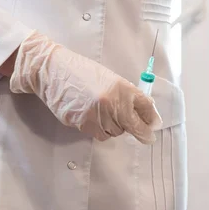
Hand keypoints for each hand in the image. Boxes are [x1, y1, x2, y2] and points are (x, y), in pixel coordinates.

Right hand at [10, 31, 161, 143]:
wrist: (53, 71)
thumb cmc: (82, 73)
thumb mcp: (110, 78)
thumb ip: (127, 95)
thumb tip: (144, 113)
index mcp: (122, 88)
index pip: (145, 107)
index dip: (152, 119)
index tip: (154, 126)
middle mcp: (113, 102)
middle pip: (134, 126)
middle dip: (141, 133)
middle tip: (148, 138)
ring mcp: (98, 115)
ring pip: (116, 132)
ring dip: (115, 127)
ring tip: (104, 113)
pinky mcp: (84, 124)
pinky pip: (101, 135)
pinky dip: (101, 130)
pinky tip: (93, 117)